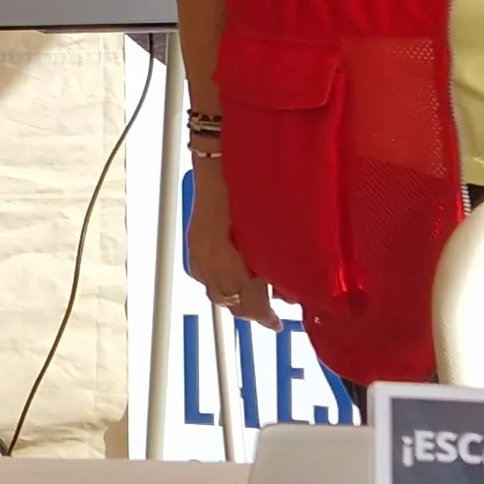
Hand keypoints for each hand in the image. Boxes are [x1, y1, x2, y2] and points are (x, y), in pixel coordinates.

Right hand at [185, 155, 282, 324]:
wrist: (222, 159)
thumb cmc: (253, 188)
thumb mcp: (279, 231)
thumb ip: (284, 264)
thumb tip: (289, 287)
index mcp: (238, 264)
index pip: (251, 307)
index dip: (266, 319)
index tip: (278, 323)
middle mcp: (215, 262)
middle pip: (229, 303)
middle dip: (248, 310)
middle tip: (267, 312)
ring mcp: (201, 251)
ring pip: (212, 290)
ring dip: (230, 296)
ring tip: (248, 293)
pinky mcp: (194, 240)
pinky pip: (201, 272)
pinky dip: (214, 279)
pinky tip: (226, 271)